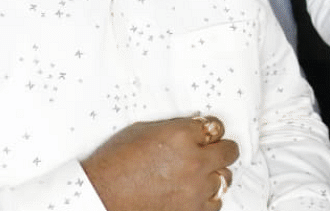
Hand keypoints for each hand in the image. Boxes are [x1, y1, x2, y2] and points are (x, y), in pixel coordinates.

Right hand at [81, 115, 239, 210]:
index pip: (216, 126)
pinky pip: (216, 203)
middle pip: (229, 151)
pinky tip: (196, 193)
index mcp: (181, 135)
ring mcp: (195, 188)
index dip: (211, 131)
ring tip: (200, 175)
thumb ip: (175, 129)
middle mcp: (193, 160)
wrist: (100, 196)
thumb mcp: (144, 131)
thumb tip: (193, 129)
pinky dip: (208, 198)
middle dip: (221, 149)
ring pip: (225, 178)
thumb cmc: (114, 163)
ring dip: (214, 175)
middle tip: (213, 152)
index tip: (208, 135)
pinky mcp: (191, 210)